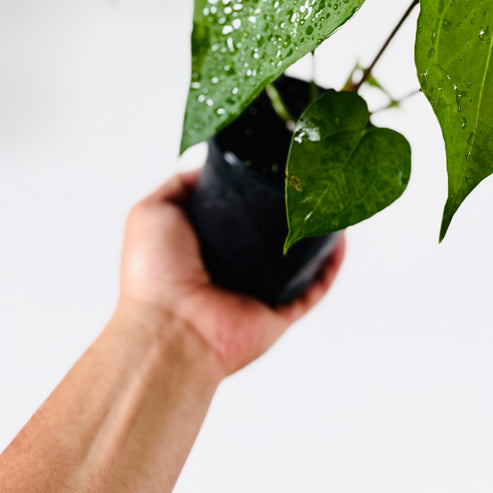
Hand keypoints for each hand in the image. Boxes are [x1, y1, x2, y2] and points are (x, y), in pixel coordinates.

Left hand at [118, 172, 344, 377]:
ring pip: (299, 262)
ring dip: (317, 236)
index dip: (256, 192)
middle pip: (272, 236)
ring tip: (333, 204)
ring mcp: (257, 293)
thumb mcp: (153, 211)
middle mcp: (232, 271)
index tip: (275, 167)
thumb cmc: (153, 273)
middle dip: (292, 211)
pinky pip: (313, 289)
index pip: (238, 216)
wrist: (170, 325)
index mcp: (205, 248)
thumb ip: (177, 187)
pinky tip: (339, 239)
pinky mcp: (279, 314)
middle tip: (311, 182)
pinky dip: (330, 267)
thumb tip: (205, 169)